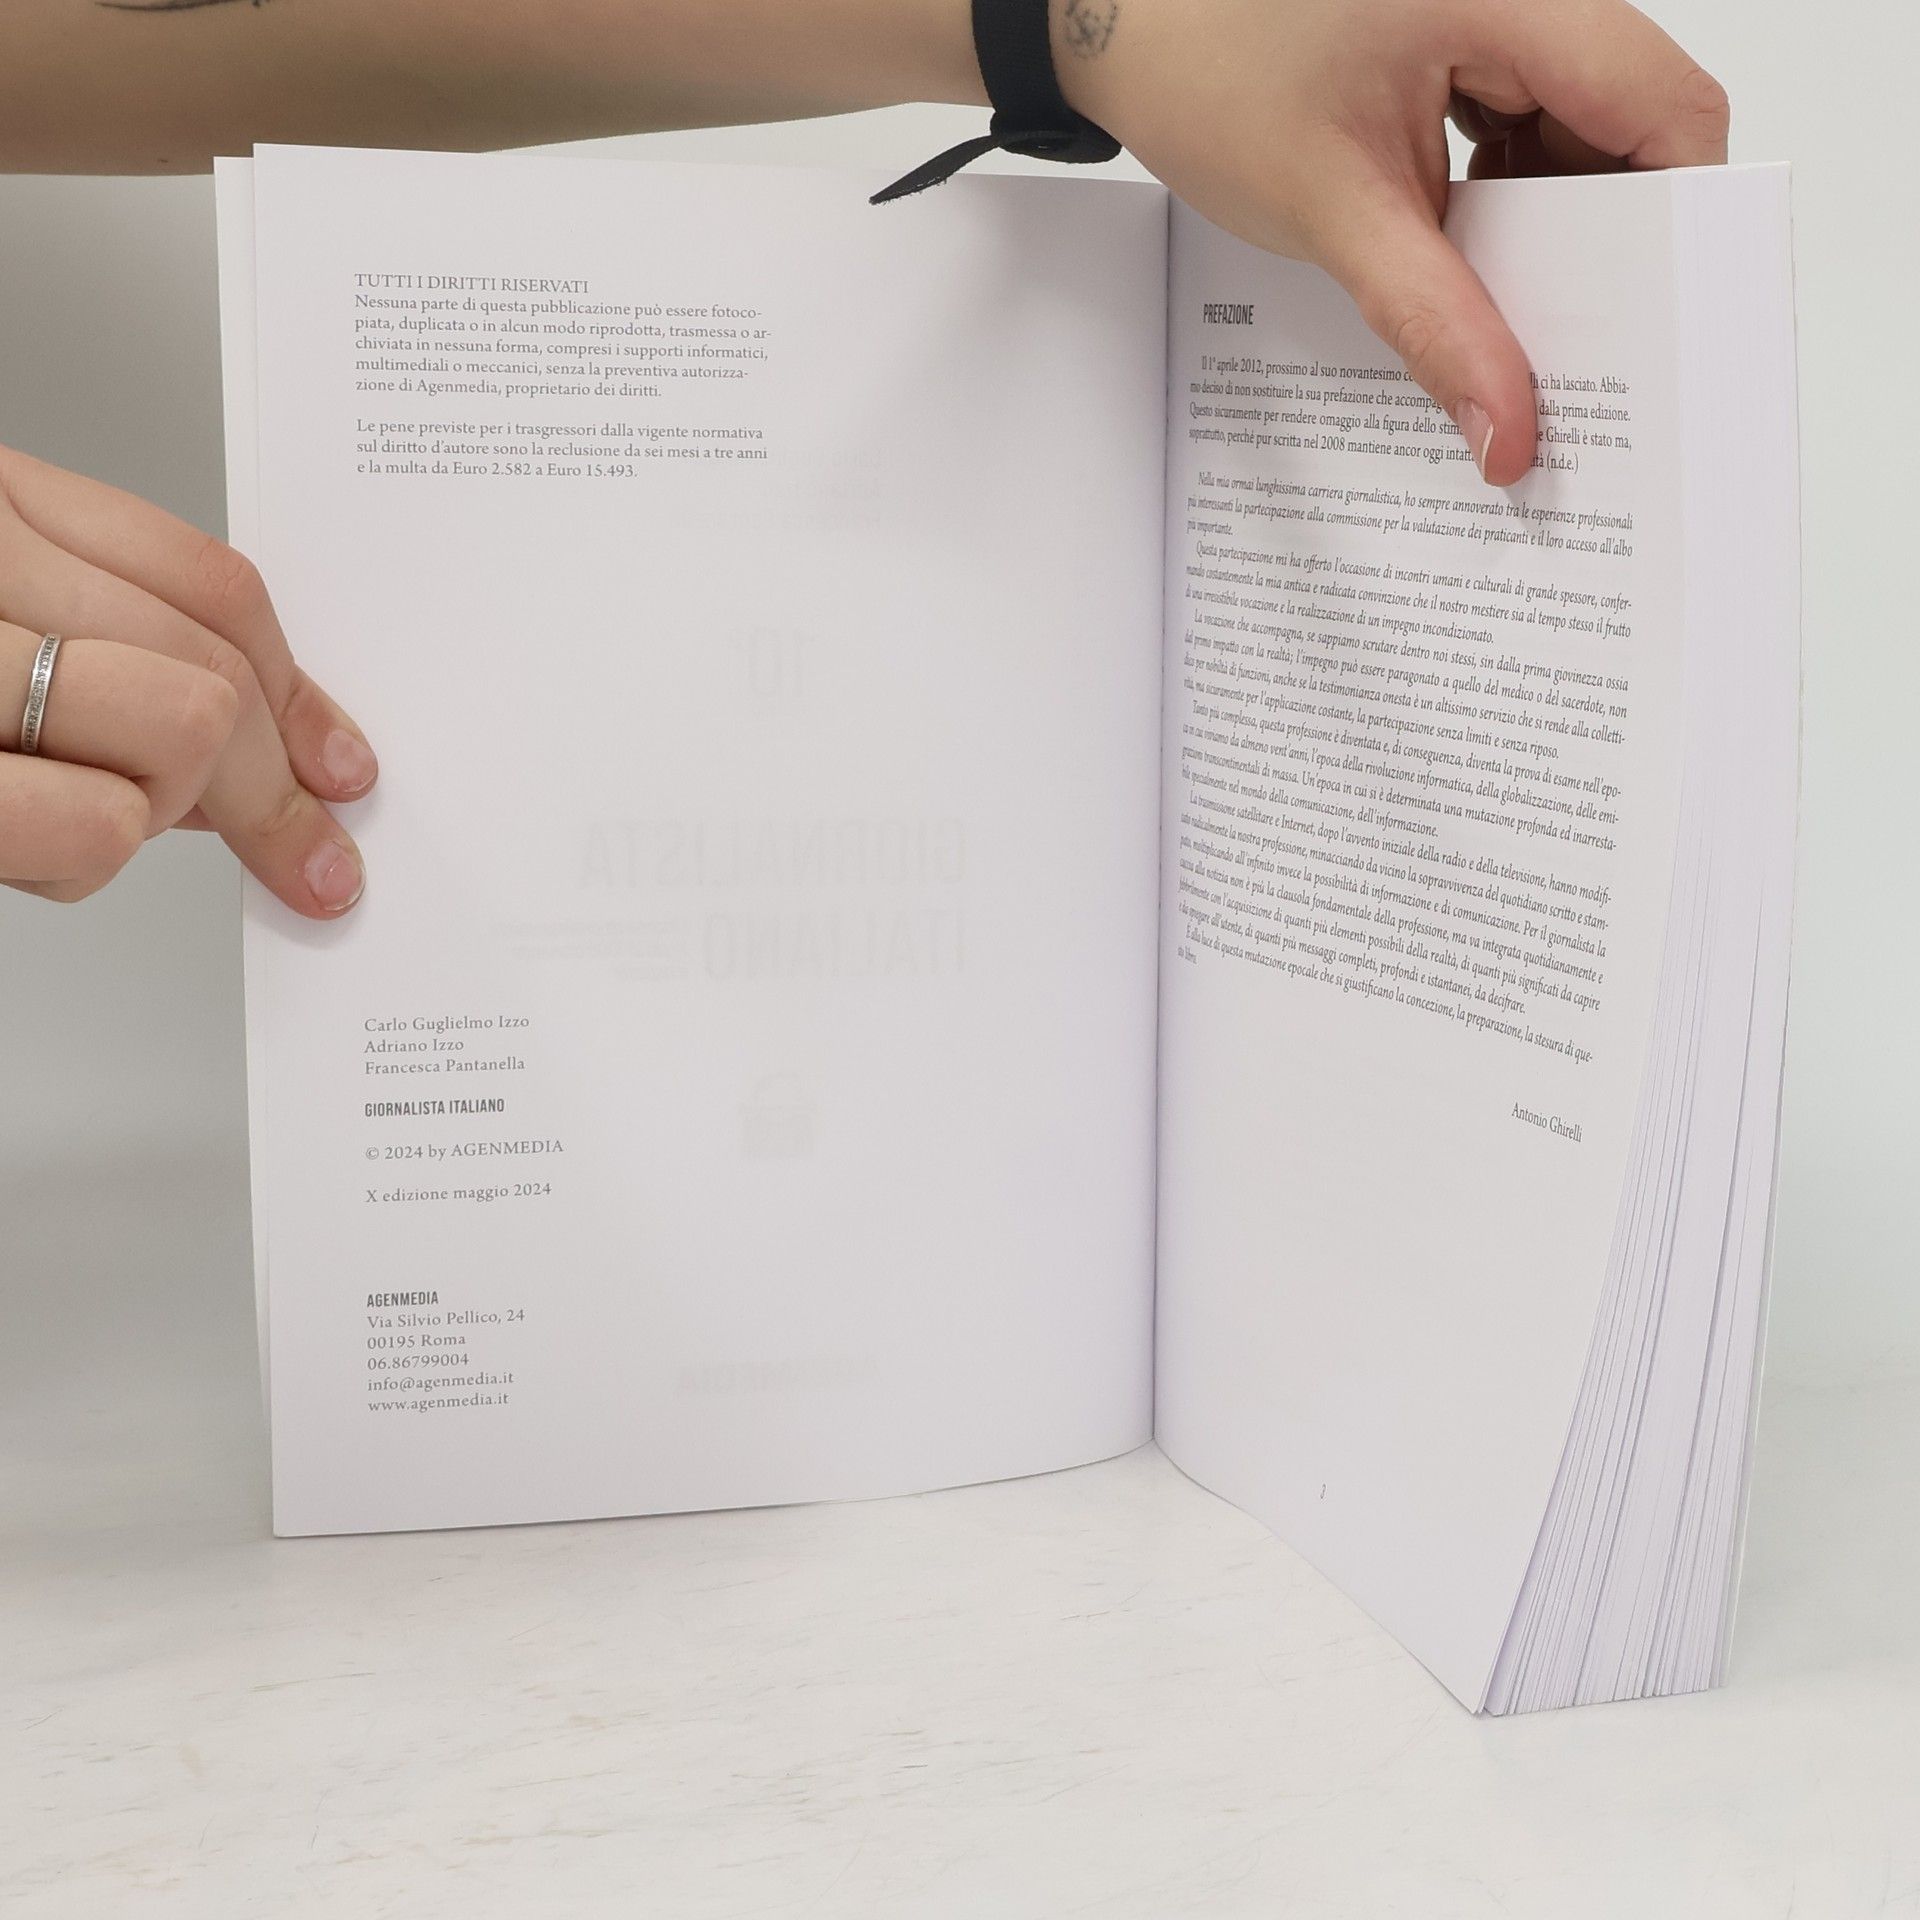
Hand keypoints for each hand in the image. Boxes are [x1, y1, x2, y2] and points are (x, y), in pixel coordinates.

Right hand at [0, 444, 374, 910]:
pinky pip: (101, 823)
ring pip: (183, 737)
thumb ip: (113, 653)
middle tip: (306, 858)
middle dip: (267, 786)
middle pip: (216, 672)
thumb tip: (256, 754)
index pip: (207, 583)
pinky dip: (87, 857)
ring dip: (159, 810)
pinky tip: (33, 847)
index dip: (296, 690)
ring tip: (71, 820)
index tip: (343, 767)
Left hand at [1052, 0, 1729, 483]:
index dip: (1677, 216)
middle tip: (1579, 347)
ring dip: (1553, 224)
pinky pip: (1523, 123)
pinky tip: (1474, 261)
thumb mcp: (1338, 216)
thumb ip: (1436, 324)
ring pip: (1578, 130)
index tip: (1655, 320)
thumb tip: (1510, 432)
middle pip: (1629, 122)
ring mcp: (1493, 10)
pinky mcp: (1461, 39)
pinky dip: (1510, 197)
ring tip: (1514, 312)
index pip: (1663, 105)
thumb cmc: (1211, 80)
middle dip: (1607, 238)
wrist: (1129, 31)